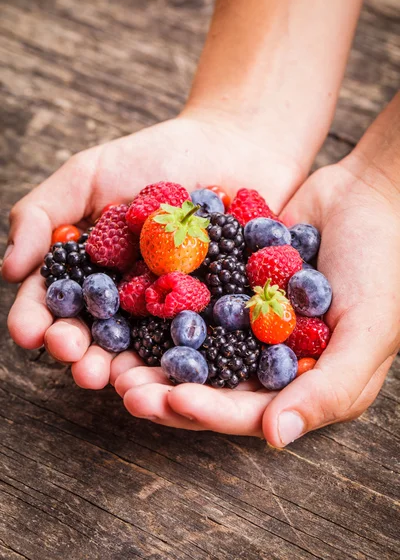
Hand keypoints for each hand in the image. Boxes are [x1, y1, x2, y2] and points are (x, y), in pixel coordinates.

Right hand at [3, 112, 305, 390]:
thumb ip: (41, 215)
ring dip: (130, 370)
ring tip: (120, 382)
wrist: (230, 147)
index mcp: (90, 270)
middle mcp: (125, 297)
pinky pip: (200, 339)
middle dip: (85, 355)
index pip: (56, 301)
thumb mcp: (87, 175)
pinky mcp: (214, 312)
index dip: (38, 319)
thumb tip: (10, 271)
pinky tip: (179, 374)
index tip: (30, 332)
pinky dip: (188, 357)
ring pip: (144, 348)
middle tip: (82, 367)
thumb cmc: (152, 155)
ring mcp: (169, 308)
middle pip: (98, 334)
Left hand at [114, 98, 399, 443]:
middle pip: (208, 384)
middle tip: (125, 387)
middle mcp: (265, 357)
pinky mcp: (227, 284)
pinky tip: (129, 301)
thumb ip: (329, 389)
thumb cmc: (382, 269)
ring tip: (115, 353)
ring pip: (190, 345)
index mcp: (298, 381)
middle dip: (166, 389)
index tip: (170, 401)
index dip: (208, 411)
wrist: (369, 197)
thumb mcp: (368, 334)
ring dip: (154, 351)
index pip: (247, 410)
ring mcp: (242, 319)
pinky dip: (164, 301)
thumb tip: (277, 438)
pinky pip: (192, 296)